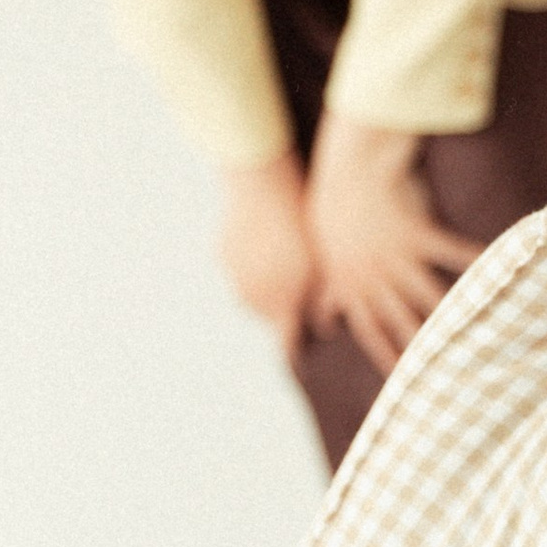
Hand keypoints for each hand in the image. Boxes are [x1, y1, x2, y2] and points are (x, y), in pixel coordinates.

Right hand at [217, 149, 317, 347]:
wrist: (261, 184)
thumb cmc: (300, 221)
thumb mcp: (322, 262)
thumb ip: (323, 299)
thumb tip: (325, 327)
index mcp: (280, 304)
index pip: (286, 343)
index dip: (294, 352)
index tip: (300, 361)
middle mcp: (251, 298)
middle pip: (268, 318)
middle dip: (283, 313)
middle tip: (299, 295)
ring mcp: (233, 276)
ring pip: (251, 297)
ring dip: (265, 292)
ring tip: (282, 267)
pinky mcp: (221, 254)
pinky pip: (238, 272)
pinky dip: (251, 268)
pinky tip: (265, 246)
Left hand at [305, 110, 479, 373]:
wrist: (346, 174)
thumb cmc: (335, 219)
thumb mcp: (327, 262)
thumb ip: (329, 297)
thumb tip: (324, 327)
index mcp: (352, 286)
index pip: (370, 332)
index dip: (386, 357)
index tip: (402, 379)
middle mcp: (374, 276)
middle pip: (402, 320)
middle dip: (421, 346)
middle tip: (443, 370)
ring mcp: (395, 255)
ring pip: (426, 293)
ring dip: (450, 312)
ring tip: (476, 331)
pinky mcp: (415, 232)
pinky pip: (449, 250)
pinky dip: (472, 258)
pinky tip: (494, 268)